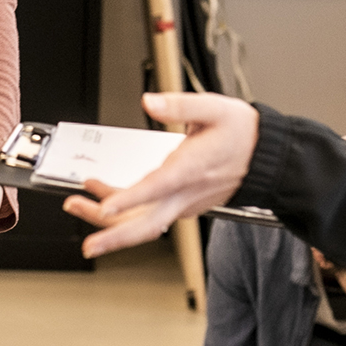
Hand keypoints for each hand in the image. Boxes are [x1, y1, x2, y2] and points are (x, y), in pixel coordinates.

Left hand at [62, 92, 259, 257]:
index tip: (105, 207)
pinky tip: (104, 197)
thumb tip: (150, 101)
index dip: (129, 199)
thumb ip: (179, 105)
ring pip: (145, 223)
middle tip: (88, 243)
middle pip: (147, 224)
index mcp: (191, 169)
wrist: (267, 158)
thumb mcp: (215, 108)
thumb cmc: (243, 134)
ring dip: (112, 223)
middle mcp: (186, 193)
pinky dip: (125, 211)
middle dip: (114, 235)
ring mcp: (184, 203)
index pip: (155, 188)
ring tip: (78, 207)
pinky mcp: (183, 204)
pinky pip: (150, 215)